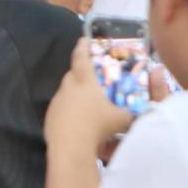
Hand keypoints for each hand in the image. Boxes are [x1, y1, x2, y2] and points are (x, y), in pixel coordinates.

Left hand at [44, 39, 133, 159]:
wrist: (71, 147)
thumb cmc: (98, 126)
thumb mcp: (122, 118)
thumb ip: (130, 111)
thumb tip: (138, 110)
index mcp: (84, 81)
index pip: (82, 57)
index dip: (83, 47)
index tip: (83, 40)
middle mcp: (68, 88)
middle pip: (72, 75)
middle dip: (80, 74)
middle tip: (90, 78)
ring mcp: (57, 102)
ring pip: (66, 93)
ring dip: (75, 96)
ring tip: (87, 105)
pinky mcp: (50, 117)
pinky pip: (61, 110)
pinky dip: (69, 112)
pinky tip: (78, 123)